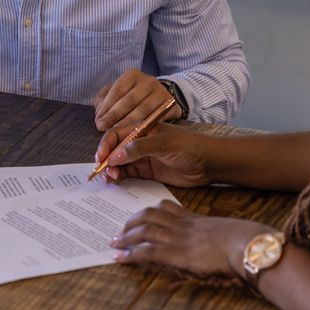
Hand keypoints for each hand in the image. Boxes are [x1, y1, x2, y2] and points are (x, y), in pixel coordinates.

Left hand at [94, 69, 181, 130]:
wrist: (161, 97)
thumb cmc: (134, 96)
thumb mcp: (119, 93)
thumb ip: (105, 99)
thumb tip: (99, 112)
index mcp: (132, 75)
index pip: (117, 90)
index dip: (106, 107)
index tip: (98, 121)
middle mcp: (148, 81)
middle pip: (129, 100)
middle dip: (114, 116)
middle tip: (103, 128)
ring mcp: (161, 92)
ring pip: (142, 110)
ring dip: (128, 123)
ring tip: (118, 134)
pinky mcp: (171, 105)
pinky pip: (157, 118)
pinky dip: (145, 127)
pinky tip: (136, 136)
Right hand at [94, 122, 213, 186]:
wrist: (208, 163)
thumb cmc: (189, 147)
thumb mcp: (164, 144)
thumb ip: (139, 149)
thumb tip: (115, 156)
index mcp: (142, 128)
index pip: (117, 134)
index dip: (106, 145)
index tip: (101, 158)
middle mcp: (140, 142)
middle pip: (115, 149)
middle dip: (106, 159)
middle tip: (105, 172)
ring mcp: (143, 157)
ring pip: (119, 163)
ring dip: (112, 170)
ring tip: (110, 178)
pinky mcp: (147, 171)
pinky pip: (128, 173)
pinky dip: (119, 177)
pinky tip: (116, 181)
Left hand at [110, 201, 265, 276]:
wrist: (243, 243)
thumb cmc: (241, 239)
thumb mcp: (225, 230)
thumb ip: (216, 232)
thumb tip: (220, 239)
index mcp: (193, 217)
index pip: (165, 207)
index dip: (150, 210)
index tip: (141, 214)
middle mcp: (181, 224)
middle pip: (149, 215)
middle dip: (132, 221)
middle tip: (121, 229)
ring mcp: (177, 237)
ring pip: (144, 230)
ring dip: (125, 237)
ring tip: (114, 242)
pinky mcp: (176, 253)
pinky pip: (147, 251)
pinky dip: (130, 255)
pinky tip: (120, 258)